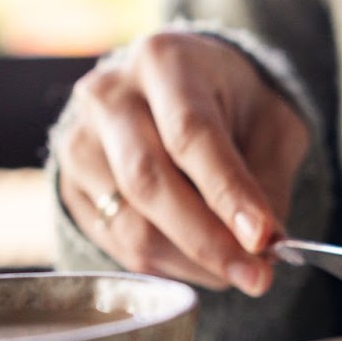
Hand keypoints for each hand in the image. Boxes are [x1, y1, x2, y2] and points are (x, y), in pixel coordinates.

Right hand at [53, 30, 309, 295]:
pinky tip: (203, 260)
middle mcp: (109, 95)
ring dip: (194, 261)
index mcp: (165, 62)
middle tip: (258, 278)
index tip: (264, 240)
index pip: (192, 135)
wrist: (179, 90)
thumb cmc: (233, 104)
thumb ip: (269, 178)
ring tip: (239, 268)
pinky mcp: (69, 184)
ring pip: (131, 223)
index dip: (228, 193)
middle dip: (210, 241)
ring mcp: (79, 141)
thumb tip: (264, 246)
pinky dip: (169, 265)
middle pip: (150, 182)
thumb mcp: (272, 122)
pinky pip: (117, 243)